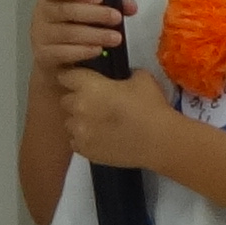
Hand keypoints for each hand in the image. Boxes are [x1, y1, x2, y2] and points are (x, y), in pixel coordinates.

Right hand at [30, 0, 134, 81]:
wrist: (54, 62)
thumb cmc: (72, 29)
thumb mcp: (87, 12)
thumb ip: (109, 4)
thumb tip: (130, 6)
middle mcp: (42, 14)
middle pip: (67, 10)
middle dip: (95, 14)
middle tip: (116, 17)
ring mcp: (41, 36)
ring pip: (68, 33)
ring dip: (95, 35)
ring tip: (115, 38)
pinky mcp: (44, 56)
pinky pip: (64, 52)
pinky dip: (83, 51)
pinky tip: (98, 50)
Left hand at [54, 58, 181, 173]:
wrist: (160, 141)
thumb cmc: (151, 106)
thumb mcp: (141, 78)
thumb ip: (123, 74)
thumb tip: (120, 77)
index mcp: (89, 86)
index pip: (65, 76)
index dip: (73, 76)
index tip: (80, 80)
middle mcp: (79, 108)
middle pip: (65, 100)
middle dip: (77, 99)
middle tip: (95, 102)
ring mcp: (80, 132)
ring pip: (69, 122)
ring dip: (79, 120)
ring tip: (98, 122)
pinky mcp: (85, 151)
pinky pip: (75, 141)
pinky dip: (84, 138)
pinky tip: (101, 136)